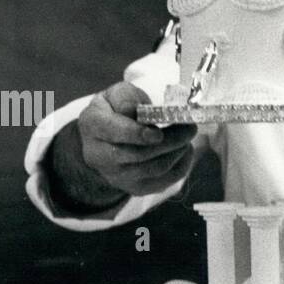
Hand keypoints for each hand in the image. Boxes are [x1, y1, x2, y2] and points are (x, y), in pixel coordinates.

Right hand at [78, 82, 196, 195]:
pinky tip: (184, 151)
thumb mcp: (116, 94)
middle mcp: (99, 155)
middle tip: (190, 129)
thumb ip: (126, 97)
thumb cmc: (114, 111)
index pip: (114, 132)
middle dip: (170, 142)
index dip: (137, 133)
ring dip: (177, 153)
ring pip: (153, 169)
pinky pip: (162, 182)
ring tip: (187, 138)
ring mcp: (116, 176)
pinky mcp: (134, 188)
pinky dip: (180, 166)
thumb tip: (136, 110)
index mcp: (92, 126)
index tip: (159, 132)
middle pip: (138, 154)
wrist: (105, 140)